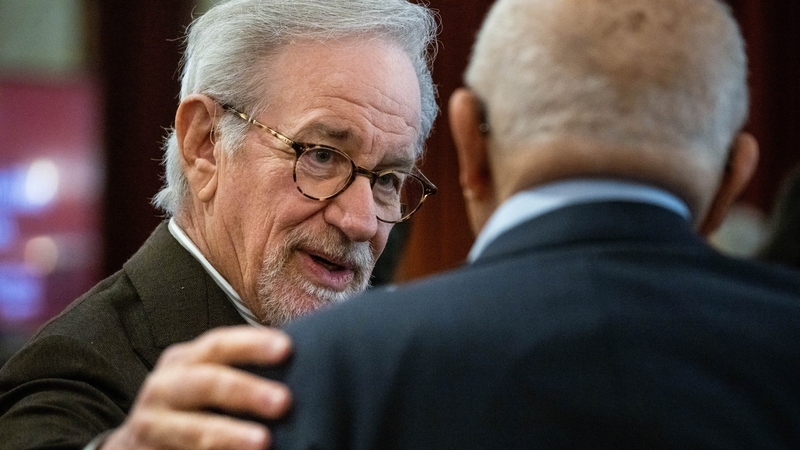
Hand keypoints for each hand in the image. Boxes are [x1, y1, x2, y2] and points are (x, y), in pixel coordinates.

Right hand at [102, 326, 292, 449]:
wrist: (140, 444)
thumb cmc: (191, 406)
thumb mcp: (205, 380)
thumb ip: (241, 372)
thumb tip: (305, 365)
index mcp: (183, 361)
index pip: (219, 345)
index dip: (252, 344)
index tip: (287, 349)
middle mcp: (164, 388)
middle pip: (205, 383)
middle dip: (245, 391)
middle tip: (284, 401)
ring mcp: (151, 425)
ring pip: (192, 429)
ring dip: (228, 435)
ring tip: (263, 442)